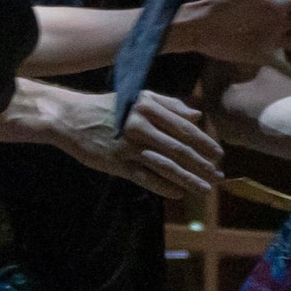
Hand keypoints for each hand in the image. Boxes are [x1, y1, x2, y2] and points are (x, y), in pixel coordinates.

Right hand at [8, 79, 224, 206]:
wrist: (71, 118)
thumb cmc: (108, 107)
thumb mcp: (139, 97)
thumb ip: (169, 104)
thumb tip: (197, 114)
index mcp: (149, 107)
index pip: (184, 128)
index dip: (204, 143)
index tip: (219, 155)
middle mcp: (141, 126)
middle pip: (179, 149)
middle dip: (202, 165)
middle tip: (219, 176)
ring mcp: (128, 146)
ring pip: (165, 166)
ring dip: (188, 179)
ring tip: (205, 189)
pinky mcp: (117, 163)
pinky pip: (145, 178)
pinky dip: (163, 186)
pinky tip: (178, 193)